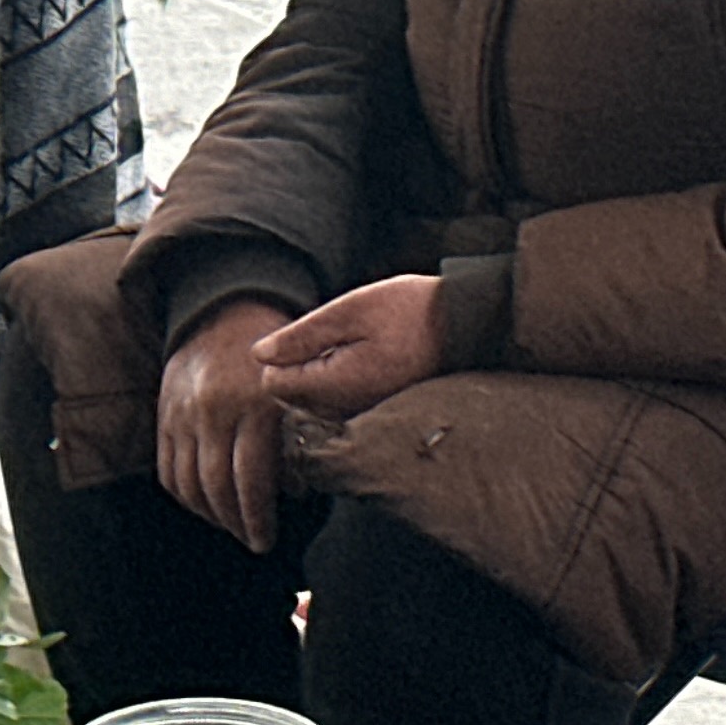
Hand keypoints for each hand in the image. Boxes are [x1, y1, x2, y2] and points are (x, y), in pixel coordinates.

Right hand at [157, 299, 293, 553]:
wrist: (224, 312)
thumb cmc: (275, 357)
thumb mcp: (297, 390)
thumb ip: (296, 439)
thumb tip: (294, 492)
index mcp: (254, 403)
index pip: (251, 477)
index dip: (258, 516)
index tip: (267, 540)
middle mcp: (214, 409)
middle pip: (217, 485)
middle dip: (236, 522)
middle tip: (253, 541)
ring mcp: (184, 412)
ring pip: (188, 482)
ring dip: (209, 513)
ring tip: (230, 526)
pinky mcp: (165, 413)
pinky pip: (167, 467)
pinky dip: (184, 494)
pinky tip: (204, 503)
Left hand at [258, 275, 445, 422]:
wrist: (467, 327)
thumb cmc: (411, 311)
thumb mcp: (351, 310)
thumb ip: (302, 336)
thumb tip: (259, 355)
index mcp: (337, 385)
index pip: (274, 384)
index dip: (279, 354)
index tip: (304, 332)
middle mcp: (347, 409)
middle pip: (290, 396)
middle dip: (296, 365)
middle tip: (329, 334)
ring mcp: (363, 414)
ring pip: (313, 400)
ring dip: (317, 372)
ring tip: (349, 344)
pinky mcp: (377, 411)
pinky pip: (337, 402)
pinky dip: (337, 380)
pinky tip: (362, 356)